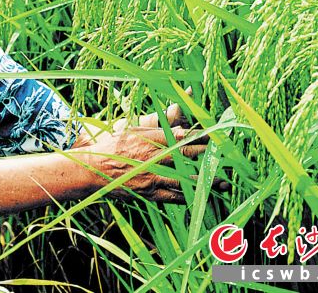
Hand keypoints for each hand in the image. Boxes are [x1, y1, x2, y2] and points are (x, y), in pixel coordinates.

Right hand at [92, 87, 228, 201]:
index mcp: (150, 139)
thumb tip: (177, 119)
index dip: (200, 137)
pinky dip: (189, 196)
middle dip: (208, 157)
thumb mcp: (131, 128)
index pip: (181, 136)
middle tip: (225, 158)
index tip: (214, 136)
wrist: (92, 169)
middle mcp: (154, 158)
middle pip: (188, 156)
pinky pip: (174, 197)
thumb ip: (154, 126)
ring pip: (186, 180)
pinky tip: (201, 196)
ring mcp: (153, 177)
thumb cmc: (111, 146)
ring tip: (222, 183)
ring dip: (206, 181)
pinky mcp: (149, 193)